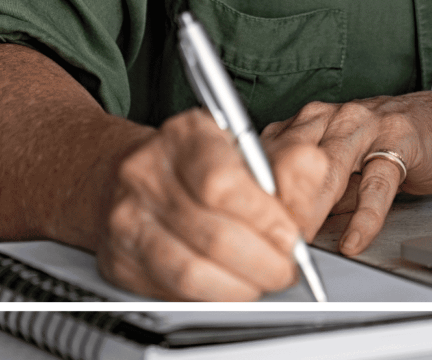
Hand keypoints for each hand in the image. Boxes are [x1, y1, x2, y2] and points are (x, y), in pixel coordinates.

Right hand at [90, 108, 326, 300]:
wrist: (128, 173)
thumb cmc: (196, 161)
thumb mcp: (243, 146)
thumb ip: (285, 166)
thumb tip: (311, 183)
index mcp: (184, 136)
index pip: (222, 184)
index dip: (264, 219)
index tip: (290, 237)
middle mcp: (146, 174)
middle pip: (212, 236)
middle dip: (263, 263)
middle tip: (285, 268)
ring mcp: (128, 219)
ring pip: (191, 272)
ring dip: (240, 287)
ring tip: (261, 280)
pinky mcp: (120, 260)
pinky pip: (173, 292)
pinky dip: (210, 297)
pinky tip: (228, 284)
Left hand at [262, 89, 431, 255]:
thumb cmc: (382, 147)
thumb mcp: (335, 167)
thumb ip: (304, 191)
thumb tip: (270, 230)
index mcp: (307, 121)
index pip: (268, 156)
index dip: (254, 194)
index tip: (245, 228)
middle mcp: (332, 117)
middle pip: (292, 159)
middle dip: (278, 204)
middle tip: (268, 241)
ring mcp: (366, 126)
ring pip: (329, 168)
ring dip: (312, 209)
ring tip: (303, 242)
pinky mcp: (399, 143)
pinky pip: (377, 185)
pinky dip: (364, 217)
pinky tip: (353, 240)